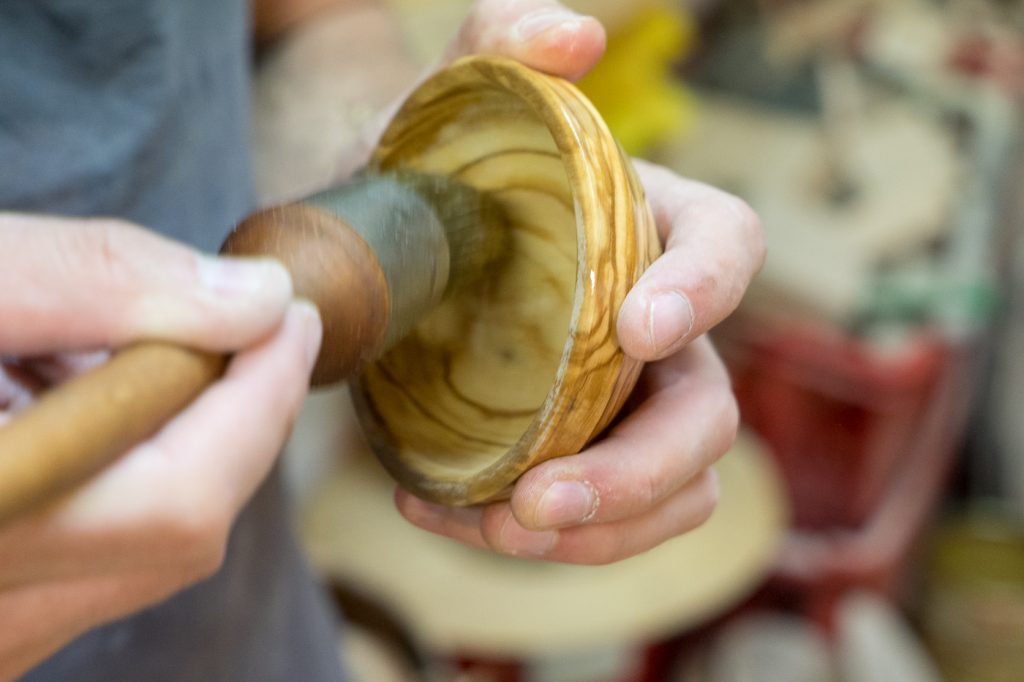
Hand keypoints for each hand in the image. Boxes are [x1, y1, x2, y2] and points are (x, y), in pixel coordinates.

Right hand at [0, 215, 320, 677]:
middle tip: (245, 323)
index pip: (182, 497)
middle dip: (232, 417)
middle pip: (177, 531)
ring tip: (124, 344)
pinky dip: (119, 472)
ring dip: (173, 441)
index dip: (260, 402)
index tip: (294, 318)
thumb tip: (254, 298)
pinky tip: (69, 398)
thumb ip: (105, 282)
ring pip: (143, 548)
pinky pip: (92, 558)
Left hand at [393, 1, 765, 563]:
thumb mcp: (447, 106)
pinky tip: (444, 514)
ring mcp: (624, 404)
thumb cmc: (431, 176)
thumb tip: (575, 32)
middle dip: (639, 471)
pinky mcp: (578, 458)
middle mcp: (659, 327)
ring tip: (497, 529)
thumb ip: (502, 44)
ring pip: (672, 492)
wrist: (383, 256)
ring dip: (597, 533)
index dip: (706, 290)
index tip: (636, 329)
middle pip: (707, 414)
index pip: (729, 245)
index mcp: (654, 229)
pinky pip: (597, 524)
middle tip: (540, 502)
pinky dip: (534, 540)